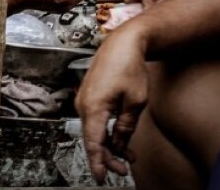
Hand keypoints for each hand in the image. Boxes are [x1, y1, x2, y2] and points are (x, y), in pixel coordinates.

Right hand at [75, 29, 148, 182]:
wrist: (121, 43)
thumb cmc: (128, 66)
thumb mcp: (135, 101)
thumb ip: (125, 125)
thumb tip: (119, 143)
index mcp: (93, 107)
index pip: (93, 143)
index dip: (98, 163)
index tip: (102, 178)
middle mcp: (84, 104)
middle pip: (92, 139)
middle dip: (107, 157)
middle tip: (123, 169)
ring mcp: (84, 100)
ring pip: (94, 131)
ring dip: (108, 145)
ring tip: (127, 157)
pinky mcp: (89, 97)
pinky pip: (95, 121)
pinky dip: (105, 132)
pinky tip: (119, 140)